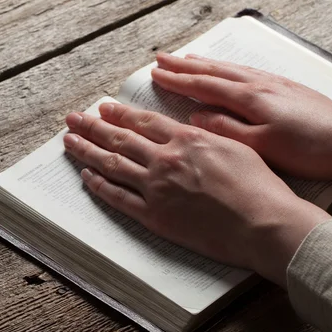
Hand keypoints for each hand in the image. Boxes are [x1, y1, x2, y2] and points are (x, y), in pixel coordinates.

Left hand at [63, 104, 329, 286]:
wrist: (262, 223)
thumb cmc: (258, 185)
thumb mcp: (237, 146)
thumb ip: (208, 134)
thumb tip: (188, 127)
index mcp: (186, 140)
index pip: (143, 122)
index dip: (119, 113)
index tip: (102, 108)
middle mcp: (166, 160)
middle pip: (120, 139)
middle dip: (92, 126)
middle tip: (72, 119)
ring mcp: (157, 189)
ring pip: (112, 164)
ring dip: (87, 151)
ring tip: (69, 141)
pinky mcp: (155, 217)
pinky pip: (119, 198)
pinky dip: (100, 186)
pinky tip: (87, 177)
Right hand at [152, 53, 331, 200]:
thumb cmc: (310, 149)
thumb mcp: (263, 145)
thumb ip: (227, 128)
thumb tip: (196, 114)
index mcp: (251, 97)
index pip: (205, 85)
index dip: (178, 79)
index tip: (155, 73)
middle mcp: (261, 83)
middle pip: (216, 70)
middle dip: (186, 64)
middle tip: (162, 57)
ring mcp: (277, 83)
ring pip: (233, 68)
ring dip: (207, 63)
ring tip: (189, 58)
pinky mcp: (290, 88)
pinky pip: (250, 71)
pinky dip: (231, 68)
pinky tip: (232, 70)